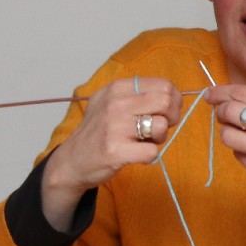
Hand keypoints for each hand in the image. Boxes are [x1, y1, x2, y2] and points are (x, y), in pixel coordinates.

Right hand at [39, 77, 183, 227]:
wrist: (72, 160)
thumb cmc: (97, 131)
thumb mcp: (109, 101)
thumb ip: (137, 94)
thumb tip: (173, 95)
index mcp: (117, 88)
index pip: (163, 85)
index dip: (173, 100)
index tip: (166, 111)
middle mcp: (115, 104)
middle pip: (166, 102)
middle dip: (172, 117)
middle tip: (160, 127)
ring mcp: (114, 127)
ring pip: (161, 127)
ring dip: (159, 138)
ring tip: (144, 141)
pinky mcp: (116, 151)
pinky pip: (152, 152)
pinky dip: (149, 157)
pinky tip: (136, 155)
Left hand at [204, 83, 245, 207]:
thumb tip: (228, 98)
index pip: (240, 94)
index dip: (220, 92)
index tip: (211, 94)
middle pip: (229, 112)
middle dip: (221, 110)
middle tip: (223, 112)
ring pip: (227, 135)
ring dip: (229, 130)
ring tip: (240, 130)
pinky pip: (238, 155)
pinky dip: (242, 149)